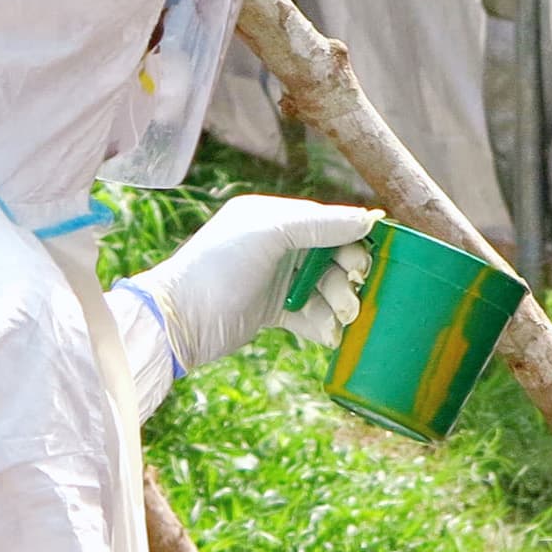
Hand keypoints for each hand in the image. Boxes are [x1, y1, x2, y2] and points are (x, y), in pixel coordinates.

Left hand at [134, 196, 376, 372]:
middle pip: (333, 256)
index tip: (367, 259)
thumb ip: (320, 224)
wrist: (182, 320)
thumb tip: (369, 219)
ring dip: (339, 303)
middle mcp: (278, 245)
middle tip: (352, 288)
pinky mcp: (275, 311)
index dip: (353, 239)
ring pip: (326, 288)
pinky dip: (324, 324)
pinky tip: (329, 333)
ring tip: (341, 317)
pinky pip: (313, 314)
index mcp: (274, 218)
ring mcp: (277, 279)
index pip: (328, 222)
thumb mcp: (270, 234)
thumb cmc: (220, 266)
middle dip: (347, 274)